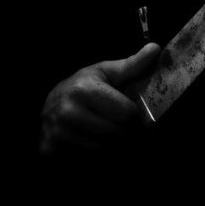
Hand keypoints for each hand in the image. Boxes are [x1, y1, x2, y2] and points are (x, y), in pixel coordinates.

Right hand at [39, 43, 159, 153]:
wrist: (49, 105)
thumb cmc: (83, 87)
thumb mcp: (105, 73)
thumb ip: (132, 64)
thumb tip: (155, 48)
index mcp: (85, 89)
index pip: (127, 113)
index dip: (135, 116)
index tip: (131, 113)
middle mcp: (69, 110)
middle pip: (118, 133)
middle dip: (124, 130)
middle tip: (118, 123)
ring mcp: (59, 132)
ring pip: (106, 148)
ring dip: (111, 143)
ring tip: (104, 129)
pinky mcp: (51, 148)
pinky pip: (91, 157)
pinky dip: (97, 152)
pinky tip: (91, 139)